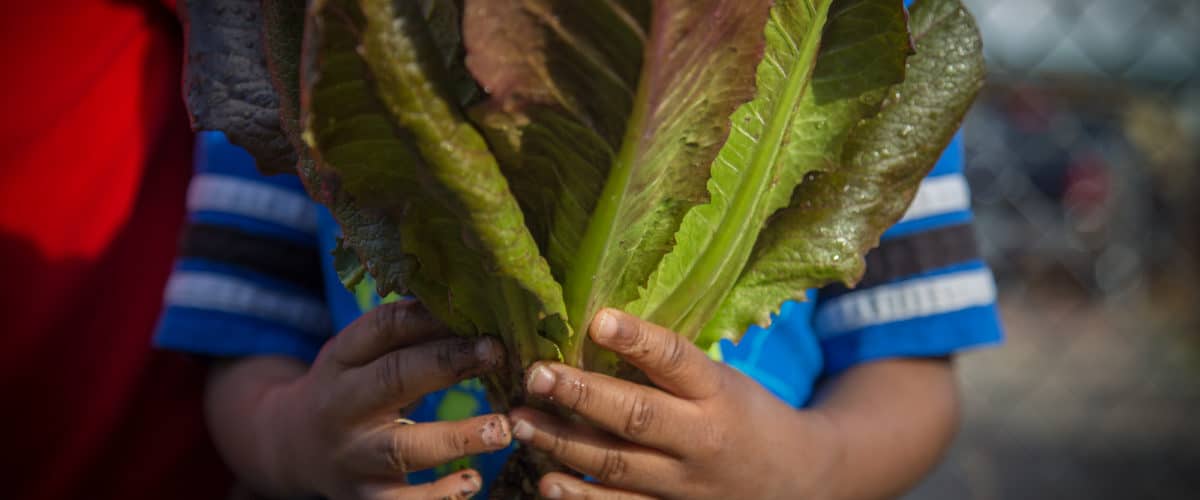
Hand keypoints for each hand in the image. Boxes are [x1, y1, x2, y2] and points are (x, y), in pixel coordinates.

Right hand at [262, 300, 510, 499]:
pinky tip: (472, 481)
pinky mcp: (364, 497)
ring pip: (404, 447)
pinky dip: (438, 495)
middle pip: (394, 378)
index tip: (477, 311)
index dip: (429, 317)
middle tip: (497, 351)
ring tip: (502, 428)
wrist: (288, 447)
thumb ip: (405, 333)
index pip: (382, 328)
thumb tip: (474, 299)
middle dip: (447, 363)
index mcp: (342, 359)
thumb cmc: (349, 389)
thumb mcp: (360, 355)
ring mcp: (353, 454)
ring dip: (457, 437)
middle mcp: (342, 405)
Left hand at [509, 309, 840, 499]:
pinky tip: (546, 481)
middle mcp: (703, 439)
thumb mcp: (722, 379)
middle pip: (636, 415)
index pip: (676, 360)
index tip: (597, 319)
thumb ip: (670, 364)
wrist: (795, 480)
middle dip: (580, 395)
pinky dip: (581, 498)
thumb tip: (594, 327)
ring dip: (562, 443)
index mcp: (719, 392)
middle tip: (535, 375)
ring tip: (519, 421)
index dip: (636, 340)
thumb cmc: (745, 415)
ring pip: (617, 465)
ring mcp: (686, 484)